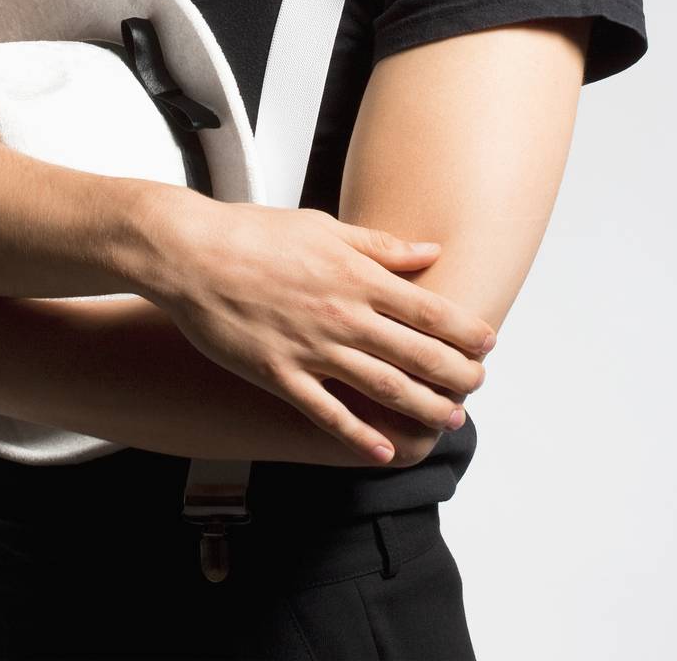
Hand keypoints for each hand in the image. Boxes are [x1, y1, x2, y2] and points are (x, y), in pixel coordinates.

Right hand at [147, 199, 493, 463]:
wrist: (189, 252)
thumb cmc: (252, 233)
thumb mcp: (323, 227)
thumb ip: (379, 246)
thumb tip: (428, 250)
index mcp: (356, 275)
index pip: (430, 310)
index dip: (466, 331)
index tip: (487, 344)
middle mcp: (342, 314)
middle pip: (418, 355)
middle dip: (458, 375)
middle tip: (478, 385)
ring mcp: (311, 348)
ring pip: (384, 388)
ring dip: (424, 408)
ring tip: (450, 419)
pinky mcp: (278, 374)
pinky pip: (327, 413)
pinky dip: (359, 436)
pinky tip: (383, 450)